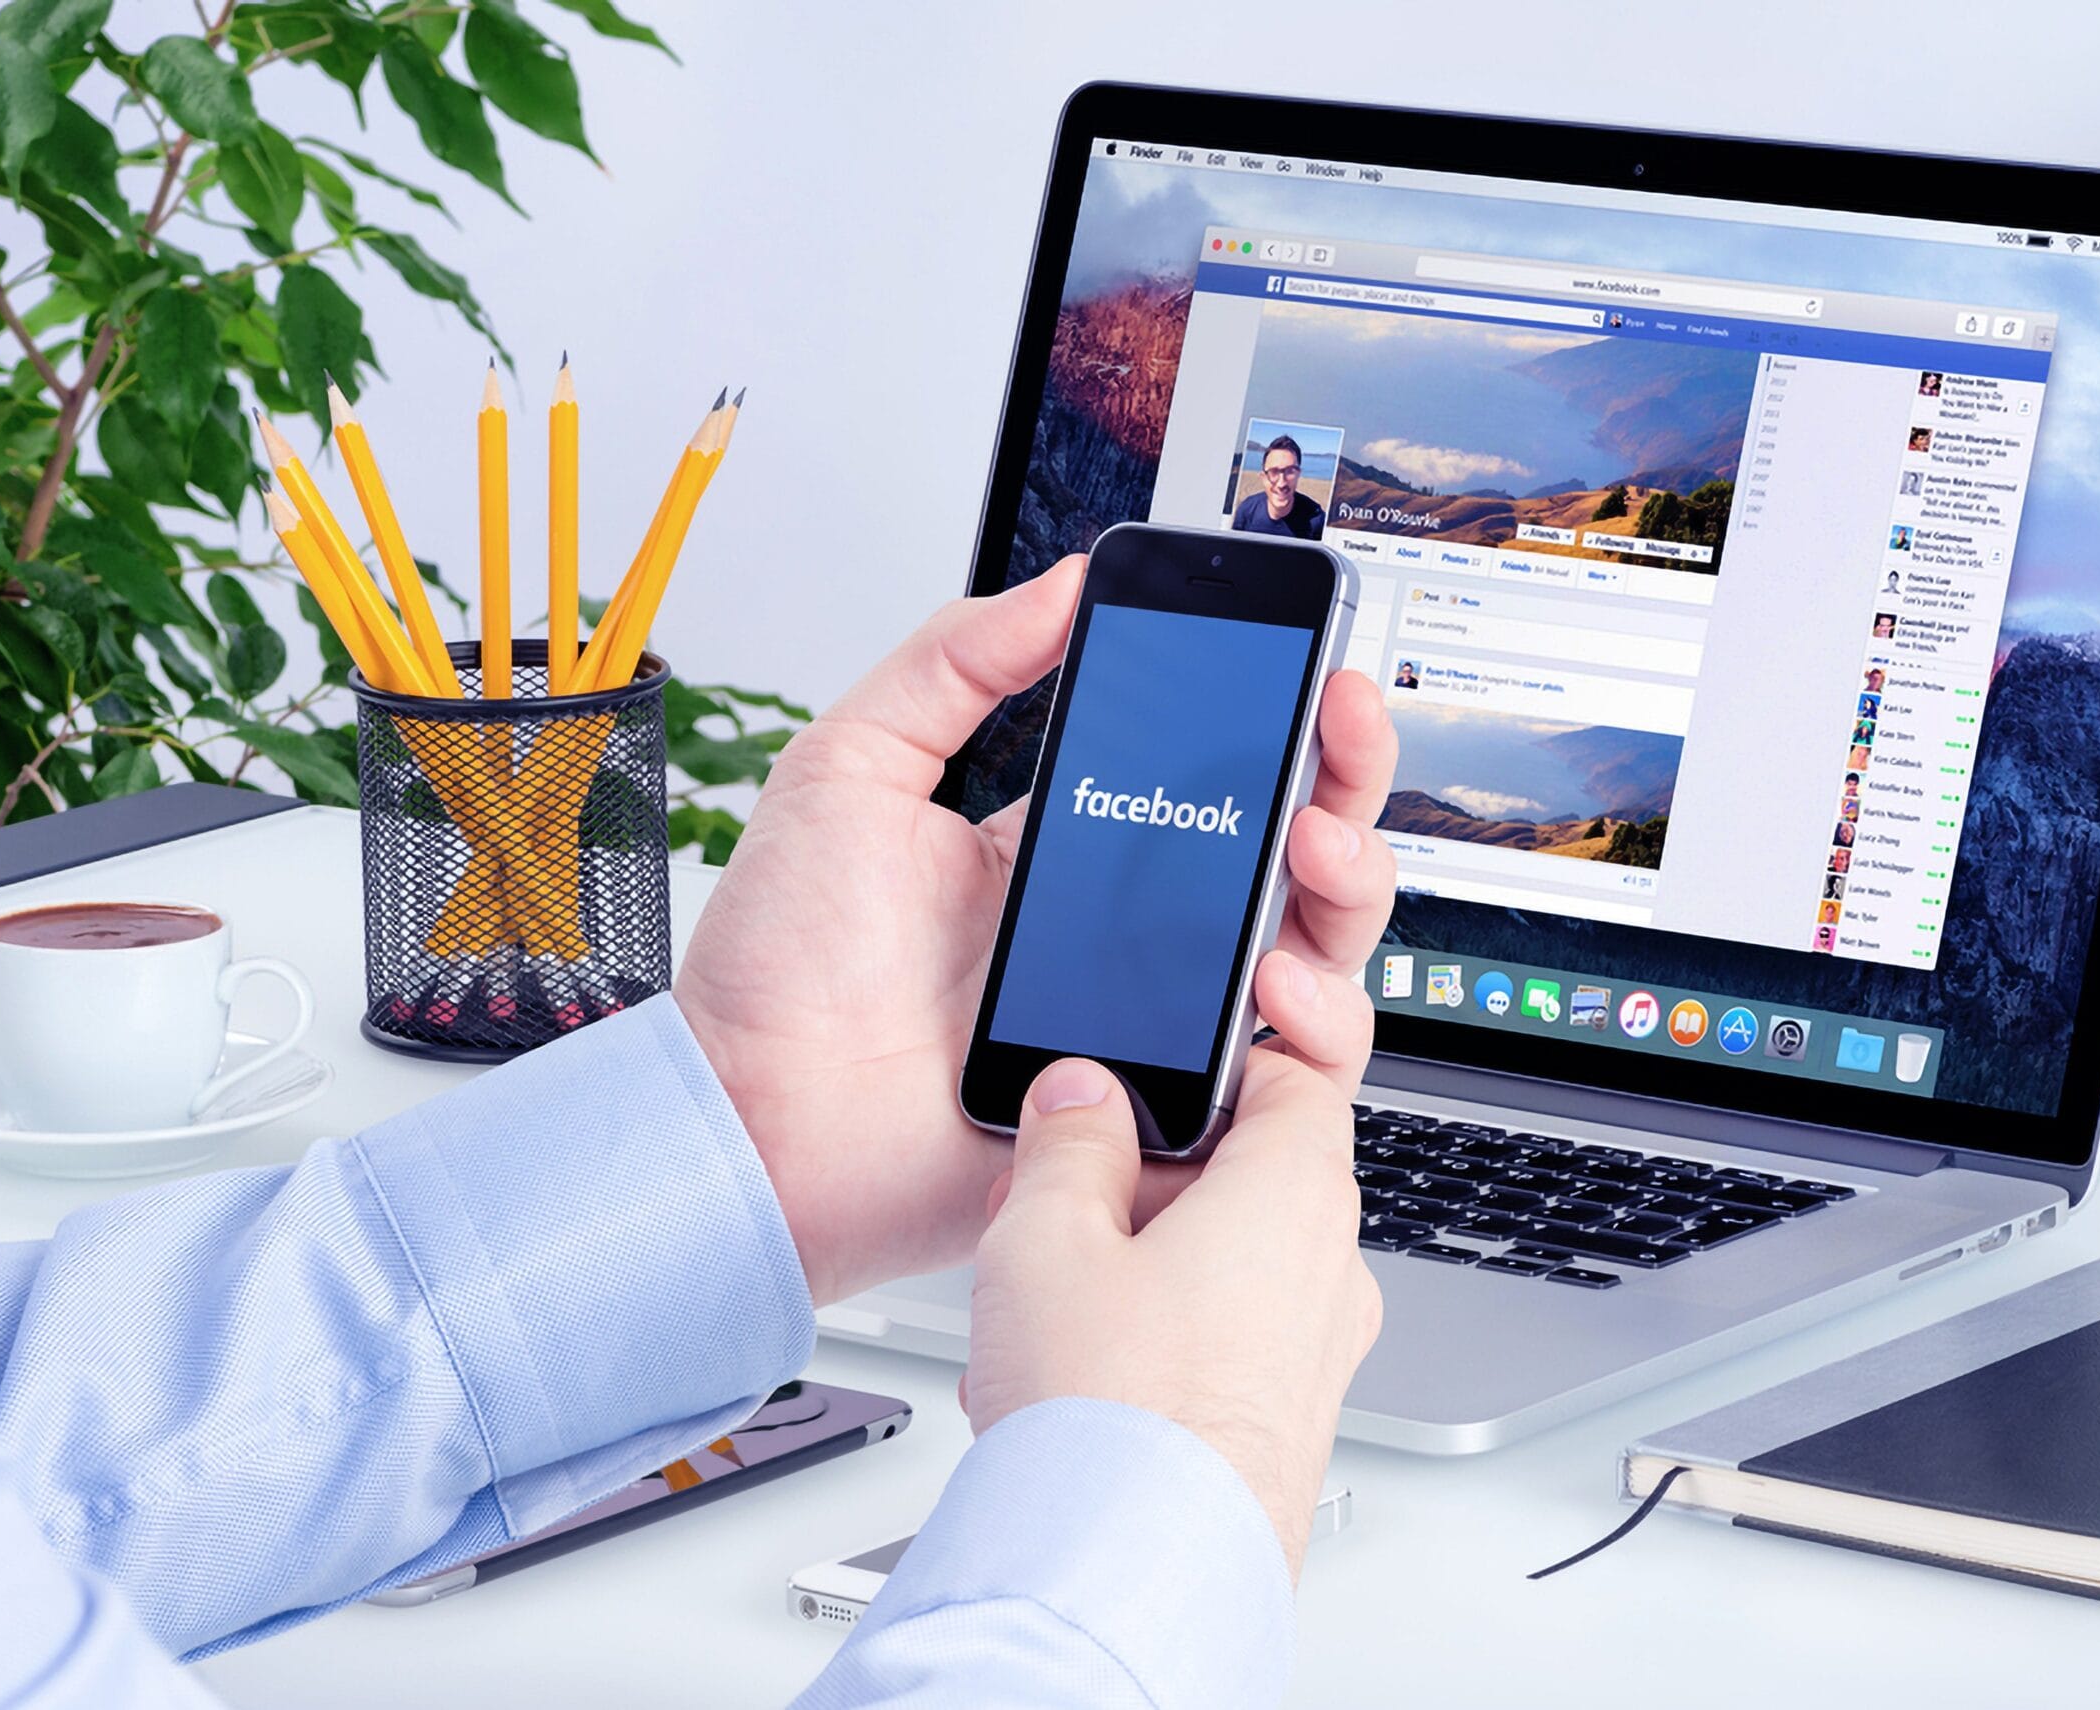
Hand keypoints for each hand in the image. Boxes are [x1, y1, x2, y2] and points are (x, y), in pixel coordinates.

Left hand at [675, 556, 1399, 1303]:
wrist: (751, 1119)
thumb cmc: (780, 970)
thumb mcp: (850, 767)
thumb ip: (952, 663)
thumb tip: (1061, 583)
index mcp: (1071, 851)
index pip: (1213, 773)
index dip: (1280, 716)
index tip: (1309, 657)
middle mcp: (1132, 938)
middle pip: (1293, 854)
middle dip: (1344, 779)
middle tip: (1339, 726)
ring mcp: (1156, 1029)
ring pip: (1315, 958)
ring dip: (1348, 888)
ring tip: (1314, 849)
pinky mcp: (1163, 1120)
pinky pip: (1285, 1087)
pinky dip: (1317, 1027)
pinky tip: (1275, 979)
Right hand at [962, 1050, 1383, 1580]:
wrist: (1128, 1576)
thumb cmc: (1109, 1412)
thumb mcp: (1046, 1232)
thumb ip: (1068, 1141)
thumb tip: (1082, 1097)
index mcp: (1296, 1194)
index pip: (1300, 1074)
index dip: (1232, 1051)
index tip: (1173, 1050)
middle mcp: (1328, 1272)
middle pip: (1248, 1173)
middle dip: (1144, 1175)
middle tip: (1054, 1193)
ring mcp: (1313, 1357)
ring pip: (1223, 1264)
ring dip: (1131, 1260)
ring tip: (1038, 1295)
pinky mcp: (1281, 1425)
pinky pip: (1218, 1343)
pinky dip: (1146, 1334)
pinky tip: (1061, 1369)